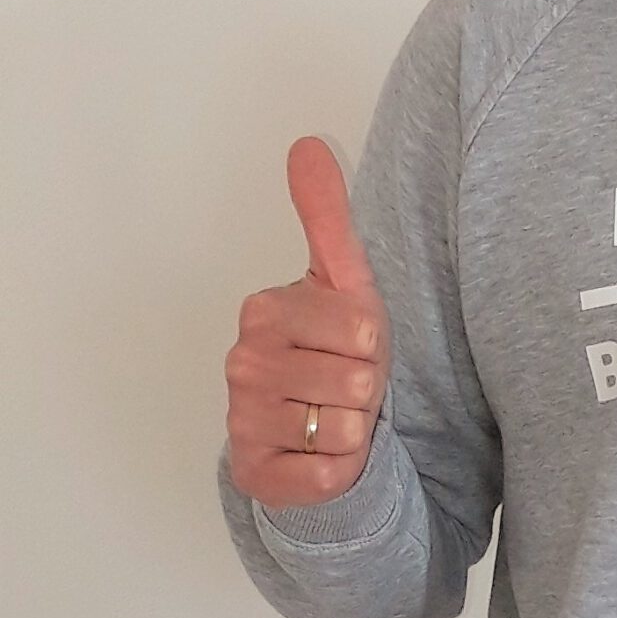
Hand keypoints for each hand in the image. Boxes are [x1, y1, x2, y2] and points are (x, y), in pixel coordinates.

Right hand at [223, 137, 390, 510]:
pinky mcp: (252, 472)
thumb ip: (324, 213)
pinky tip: (322, 451)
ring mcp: (242, 420)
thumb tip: (306, 144)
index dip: (373, 341)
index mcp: (263, 311)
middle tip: (347, 381)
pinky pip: (324, 474)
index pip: (359, 327)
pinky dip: (338, 468)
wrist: (320, 423)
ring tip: (336, 413)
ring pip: (343, 428)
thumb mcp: (342, 277)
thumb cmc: (337, 348)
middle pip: (355, 380)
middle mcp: (242, 364)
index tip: (354, 341)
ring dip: (355, 425)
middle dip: (367, 386)